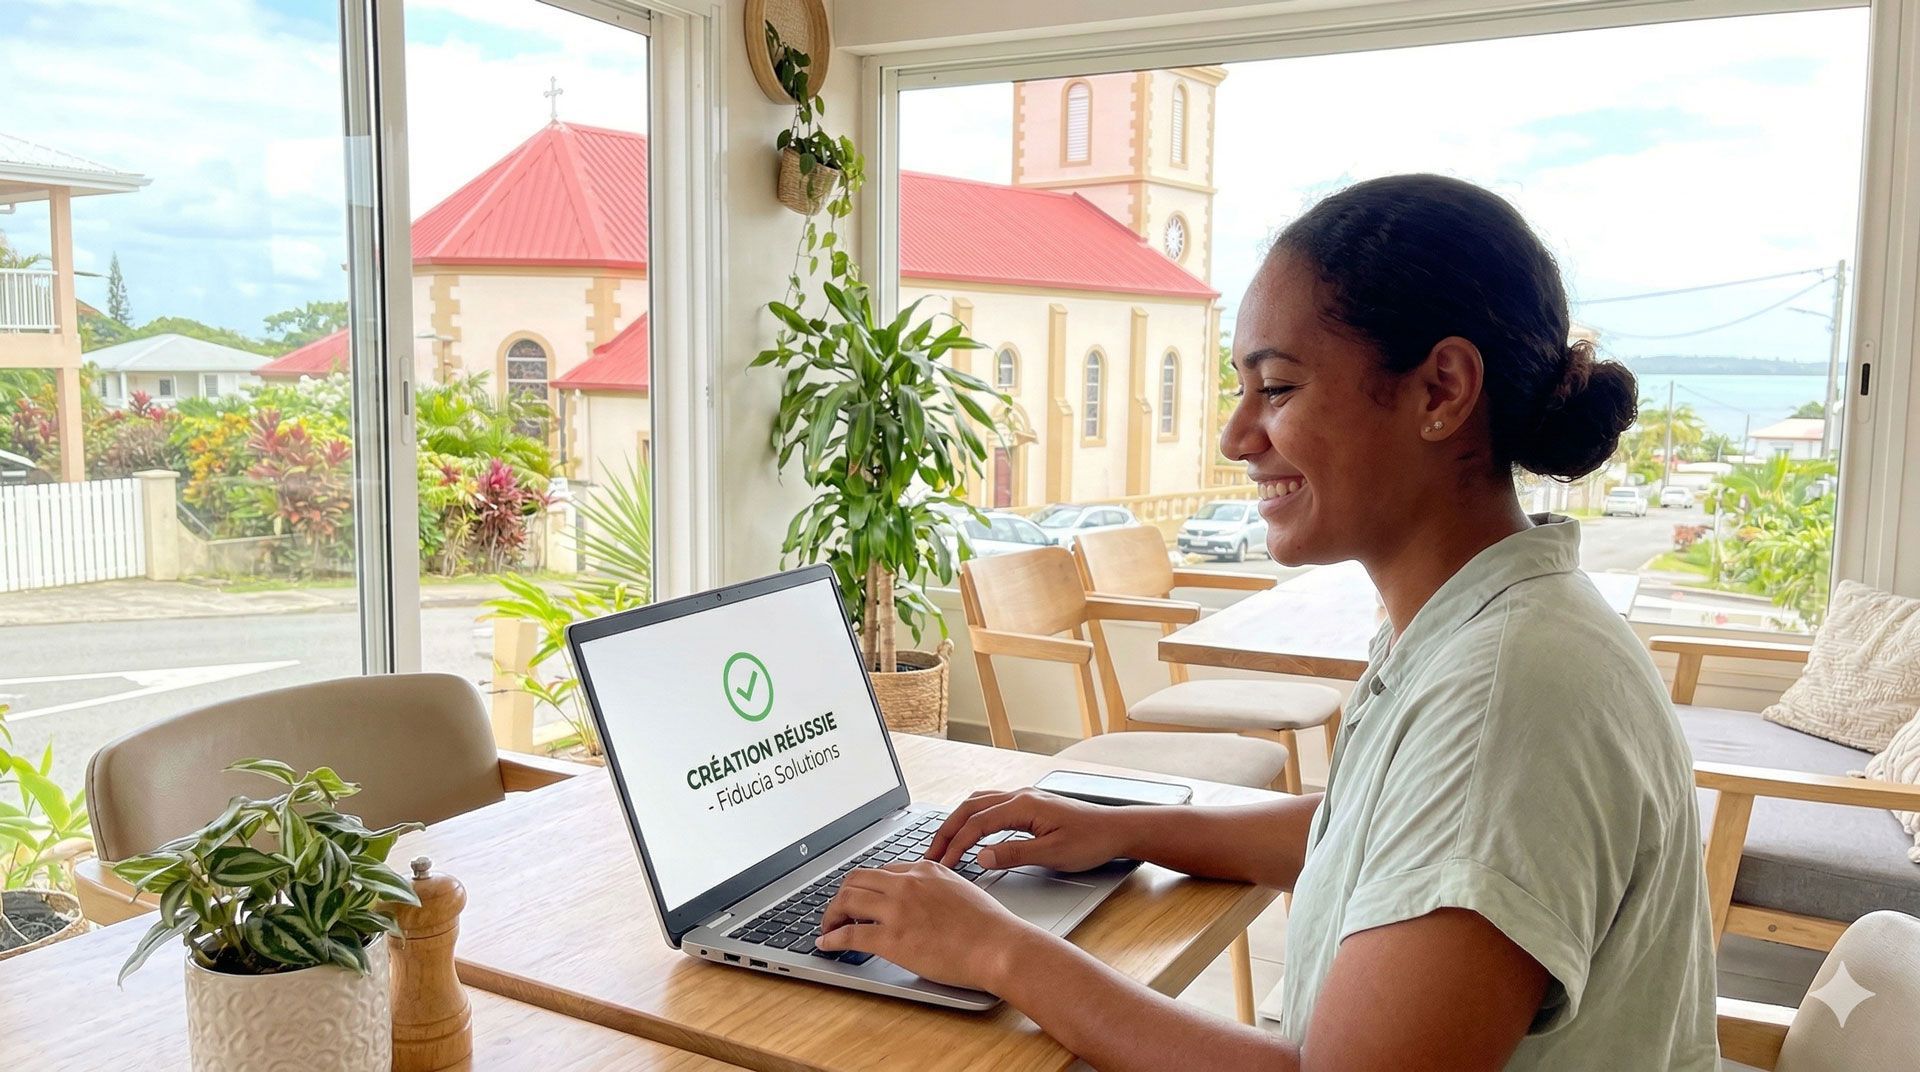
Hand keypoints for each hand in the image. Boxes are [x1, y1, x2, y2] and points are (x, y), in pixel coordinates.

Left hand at [816, 860, 1046, 990]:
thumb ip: (935, 889)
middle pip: (856, 879)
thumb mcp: (960, 890)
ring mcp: (897, 909)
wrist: (999, 945)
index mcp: (925, 870)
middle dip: (841, 896)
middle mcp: (907, 883)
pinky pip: (850, 934)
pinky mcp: (892, 938)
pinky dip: (832, 938)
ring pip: (847, 900)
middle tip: (837, 912)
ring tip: (828, 927)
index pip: (882, 871)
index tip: (860, 900)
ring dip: (831, 914)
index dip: (866, 887)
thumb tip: (922, 903)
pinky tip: (827, 944)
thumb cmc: (989, 926)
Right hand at [927, 788, 1132, 872]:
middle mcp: (1020, 796)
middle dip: (946, 831)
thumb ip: (1014, 854)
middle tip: (930, 855)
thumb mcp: (1052, 854)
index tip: (941, 865)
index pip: (976, 824)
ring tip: (943, 844)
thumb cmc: (1090, 841)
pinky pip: (991, 805)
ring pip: (978, 803)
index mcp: (1023, 805)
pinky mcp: (1029, 805)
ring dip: (957, 822)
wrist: (1116, 829)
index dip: (955, 845)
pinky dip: (973, 817)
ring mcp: (1024, 798)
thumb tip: (979, 857)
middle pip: (970, 808)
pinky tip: (970, 831)